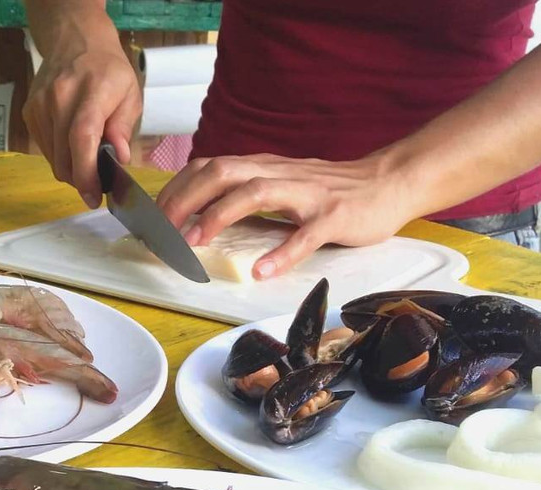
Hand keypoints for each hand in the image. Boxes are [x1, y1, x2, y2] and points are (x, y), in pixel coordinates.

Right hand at [23, 40, 141, 207]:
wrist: (74, 41)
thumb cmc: (107, 70)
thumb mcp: (130, 94)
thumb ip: (124, 127)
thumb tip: (119, 157)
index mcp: (92, 92)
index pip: (82, 138)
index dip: (86, 173)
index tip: (94, 195)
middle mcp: (60, 98)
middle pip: (64, 157)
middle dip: (82, 180)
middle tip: (98, 183)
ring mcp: (40, 106)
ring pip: (53, 159)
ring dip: (71, 169)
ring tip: (87, 159)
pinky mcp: (29, 113)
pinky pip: (45, 150)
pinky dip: (60, 156)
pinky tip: (72, 145)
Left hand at [155, 153, 415, 278]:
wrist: (389, 181)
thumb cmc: (330, 190)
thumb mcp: (281, 185)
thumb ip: (246, 193)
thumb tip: (200, 214)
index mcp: (264, 167)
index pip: (209, 168)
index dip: (176, 189)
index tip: (150, 217)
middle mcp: (280, 173)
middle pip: (222, 173)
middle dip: (185, 199)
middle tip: (159, 230)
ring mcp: (308, 194)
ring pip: (255, 193)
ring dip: (219, 216)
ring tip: (194, 243)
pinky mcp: (335, 216)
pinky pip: (306, 235)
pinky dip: (282, 253)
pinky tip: (262, 271)